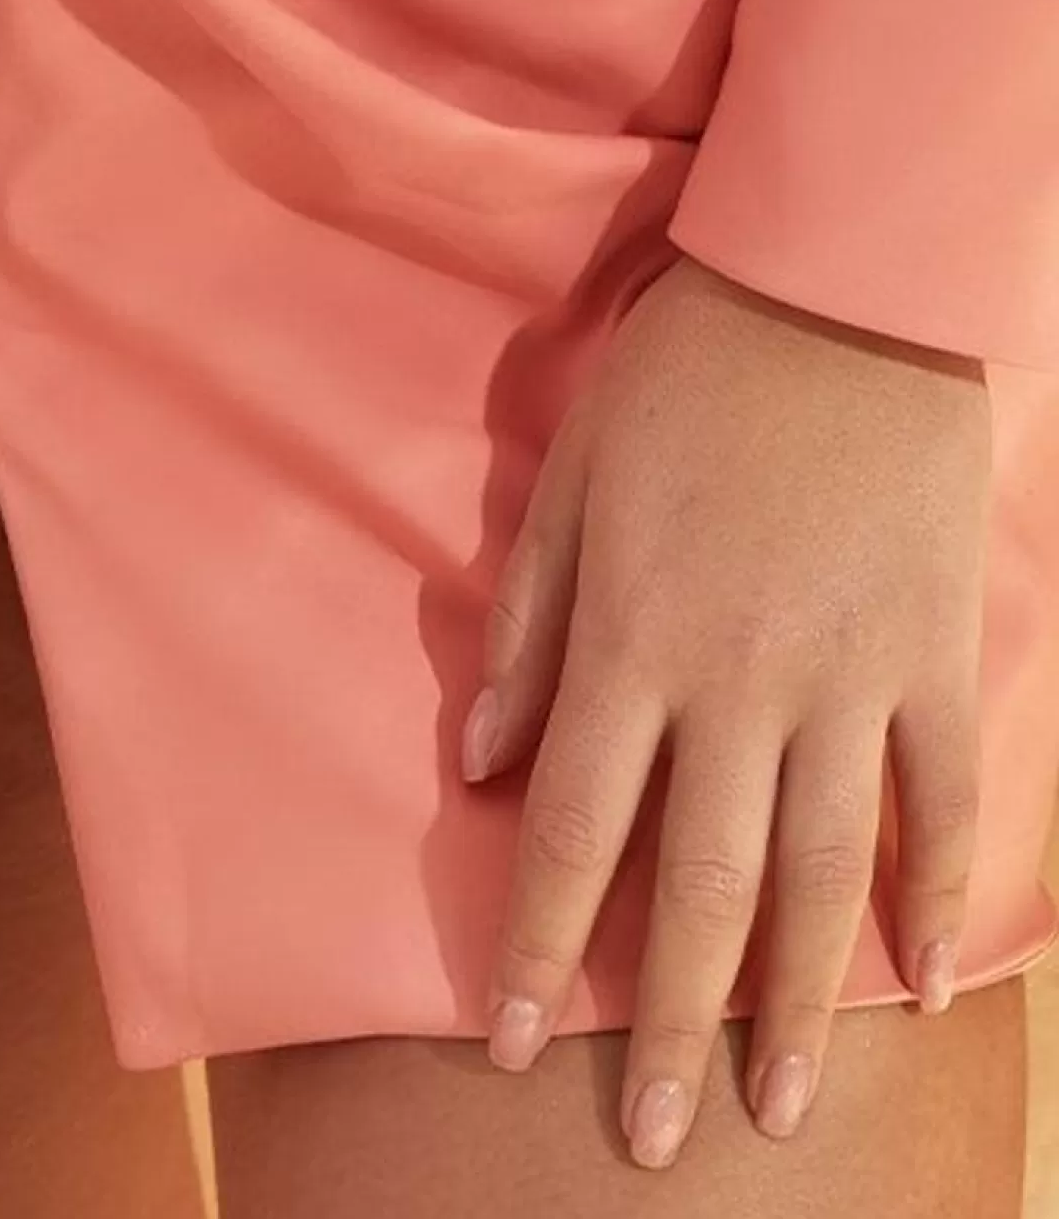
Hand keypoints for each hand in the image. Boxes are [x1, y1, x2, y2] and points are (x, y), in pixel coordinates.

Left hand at [463, 253, 988, 1170]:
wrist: (837, 290)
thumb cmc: (683, 376)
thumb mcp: (570, 480)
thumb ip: (529, 627)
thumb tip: (484, 765)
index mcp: (632, 640)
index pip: (577, 830)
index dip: (543, 948)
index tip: (513, 1045)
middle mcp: (737, 684)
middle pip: (699, 887)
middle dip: (665, 1025)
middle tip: (648, 1144)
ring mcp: (847, 678)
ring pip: (820, 877)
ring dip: (799, 1007)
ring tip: (781, 1116)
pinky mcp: (933, 656)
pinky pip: (940, 805)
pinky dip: (936, 901)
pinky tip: (919, 988)